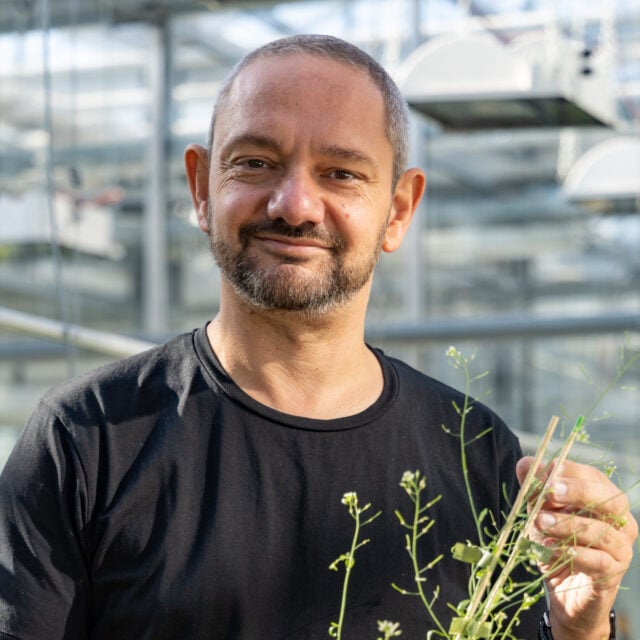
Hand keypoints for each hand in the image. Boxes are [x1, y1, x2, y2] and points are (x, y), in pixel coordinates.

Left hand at [516, 457, 637, 639]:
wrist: (564, 590)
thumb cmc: (555, 542)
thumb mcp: (540, 511)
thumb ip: (535, 488)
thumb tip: (525, 463)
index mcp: (604, 498)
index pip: (595, 477)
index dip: (571, 472)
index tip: (546, 473)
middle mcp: (620, 520)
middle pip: (611, 499)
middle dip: (578, 491)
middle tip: (550, 491)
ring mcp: (621, 547)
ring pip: (601, 531)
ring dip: (568, 524)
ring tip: (540, 522)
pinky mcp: (613, 572)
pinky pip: (598, 561)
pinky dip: (574, 554)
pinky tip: (552, 549)